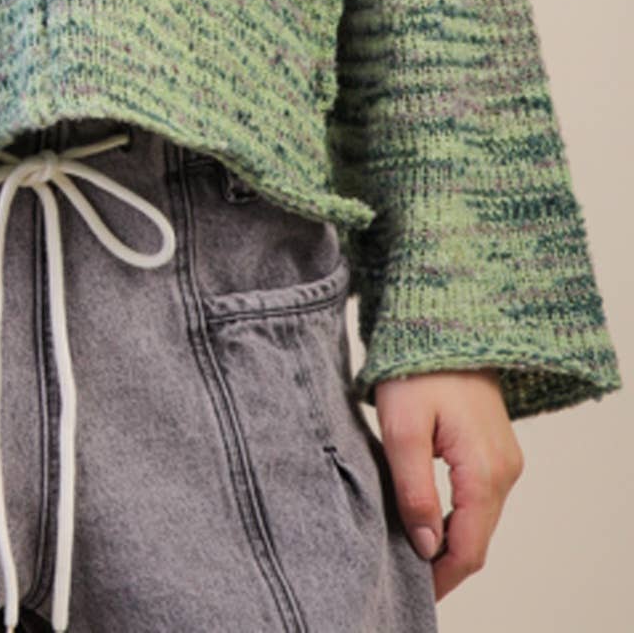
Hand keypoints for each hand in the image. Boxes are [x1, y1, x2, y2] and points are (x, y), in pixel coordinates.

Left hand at [374, 368, 524, 601]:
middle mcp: (504, 471)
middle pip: (477, 539)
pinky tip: (426, 520)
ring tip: (408, 551)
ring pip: (478, 520)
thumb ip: (413, 490)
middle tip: (404, 577)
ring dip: (449, 541)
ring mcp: (503, 460)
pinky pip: (478, 498)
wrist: (444, 318)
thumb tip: (423, 545)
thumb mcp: (402, 427)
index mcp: (484, 471)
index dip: (441, 578)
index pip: (468, 548)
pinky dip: (456, 518)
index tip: (411, 591)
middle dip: (443, 564)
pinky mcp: (494, 449)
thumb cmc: (418, 366)